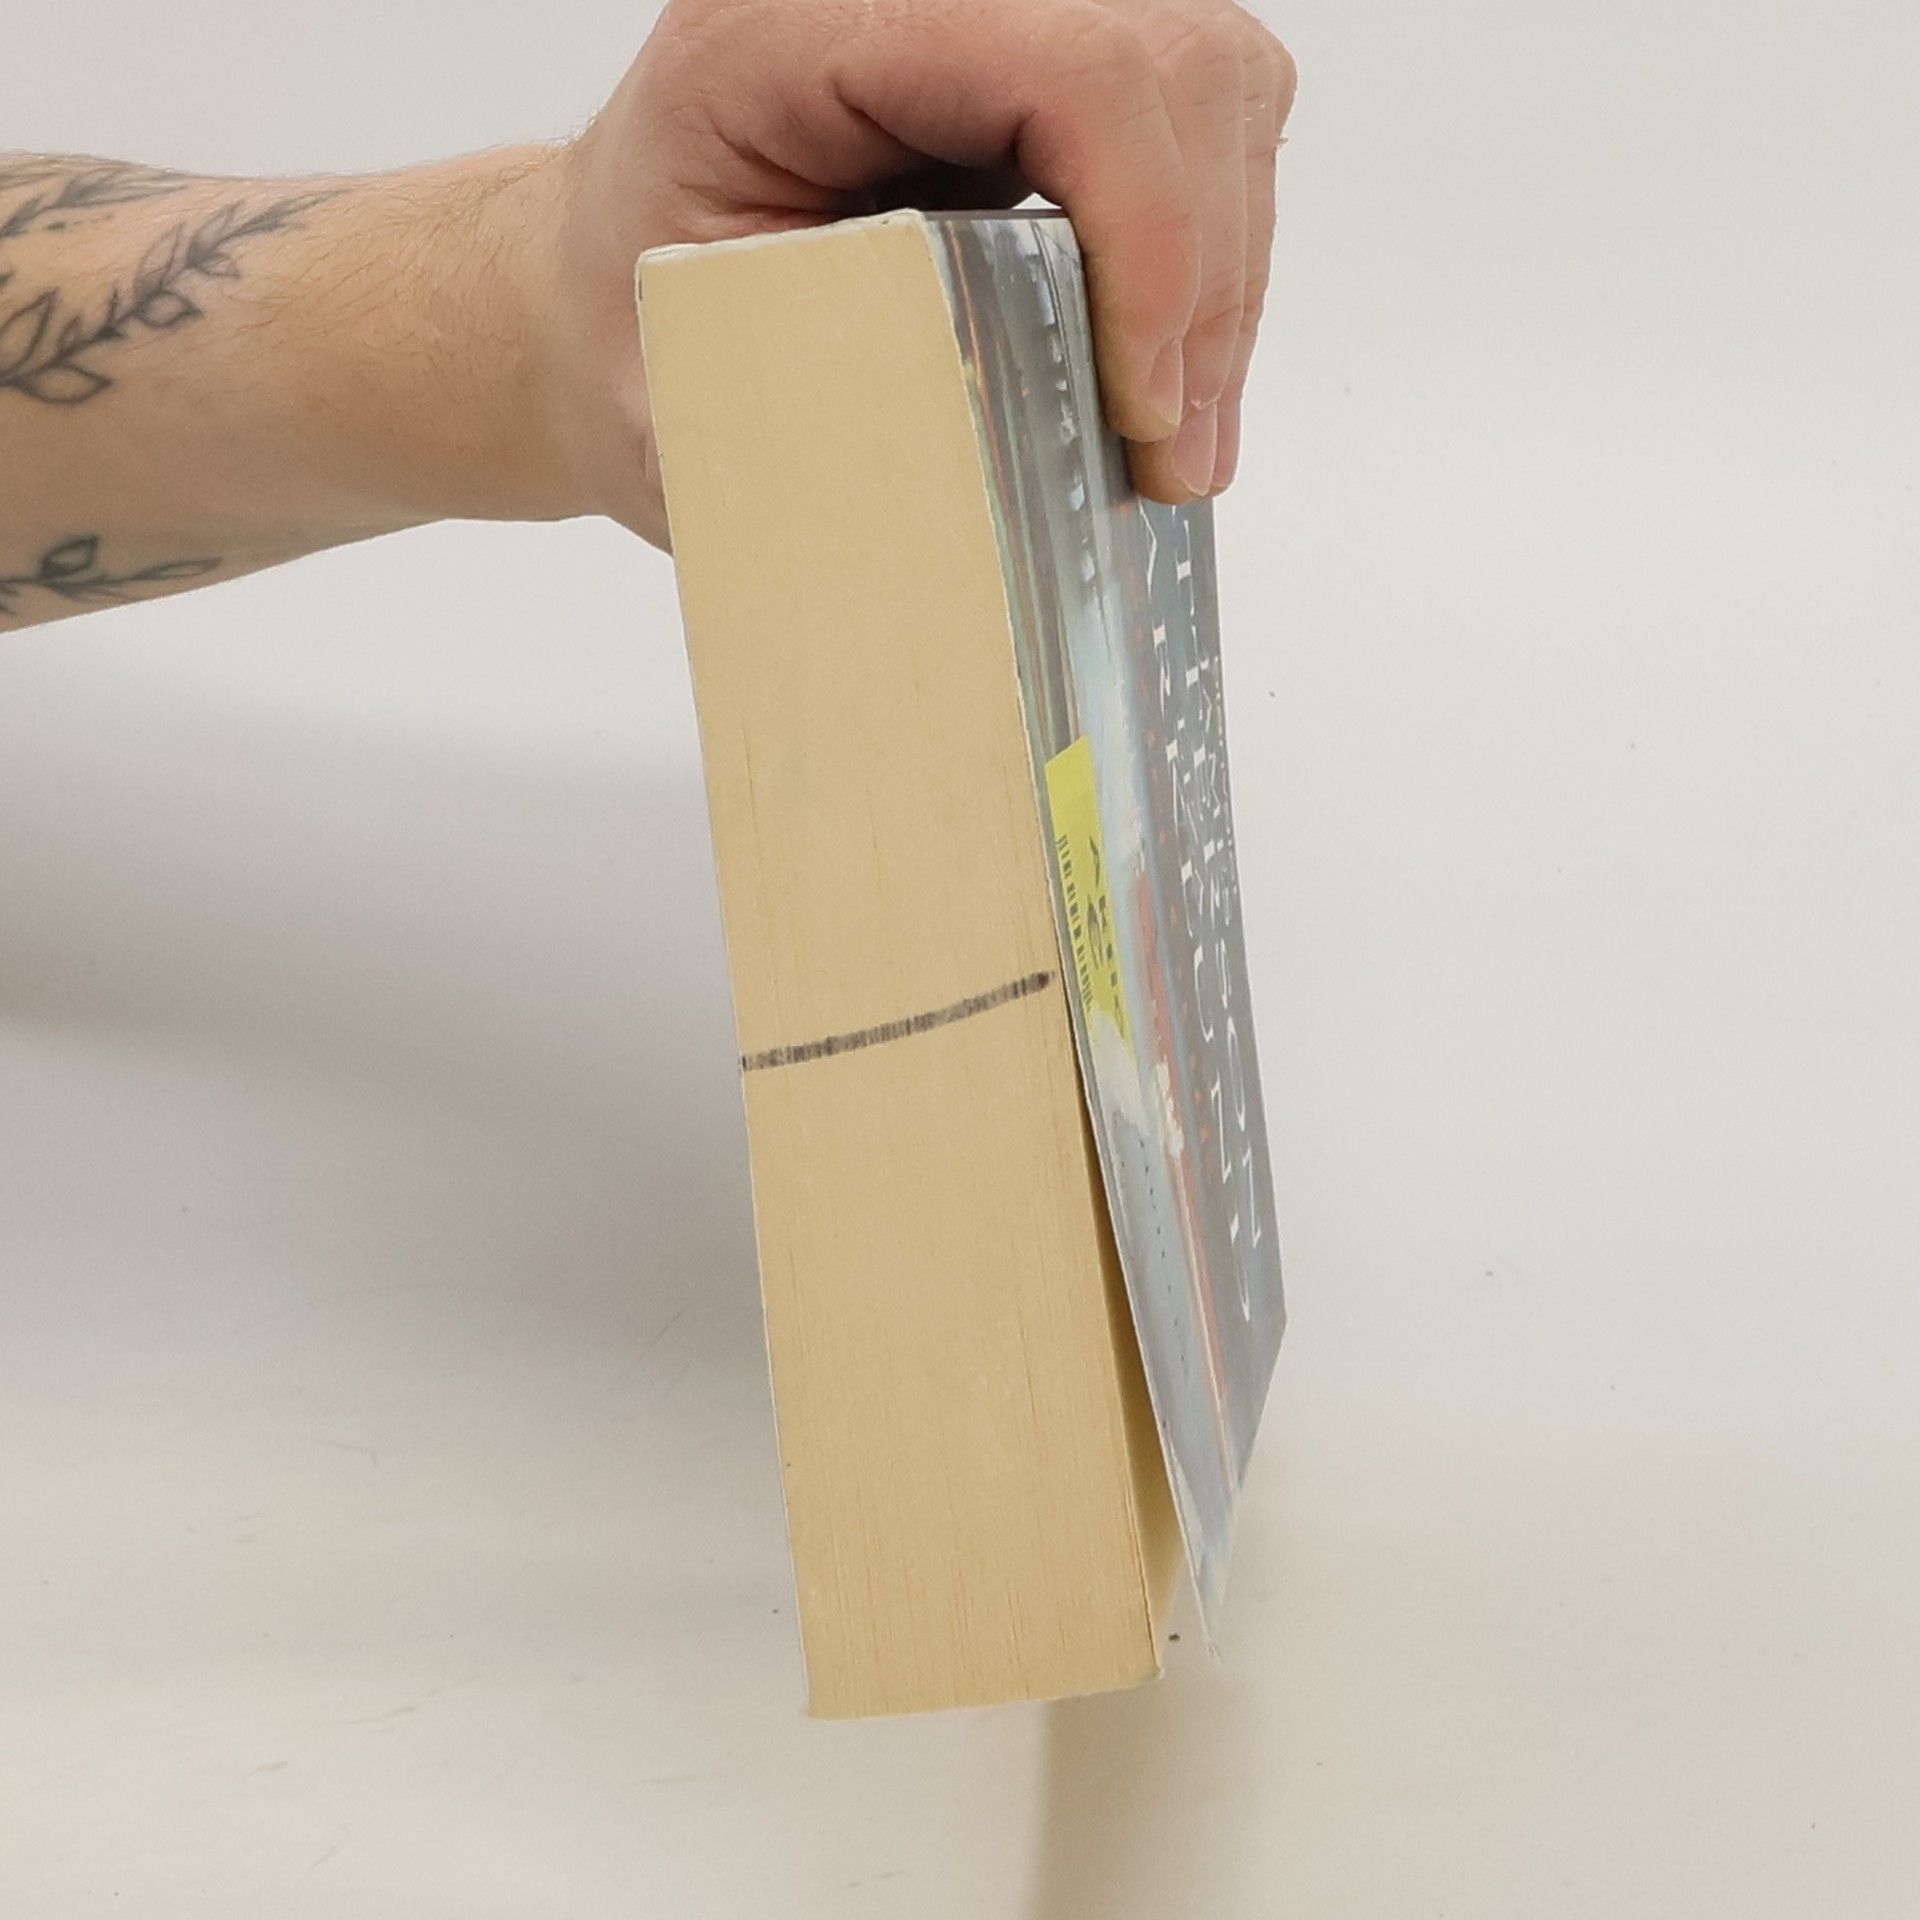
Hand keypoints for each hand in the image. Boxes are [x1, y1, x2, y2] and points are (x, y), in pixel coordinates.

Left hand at [531, 0, 1295, 543]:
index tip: (1142, 411)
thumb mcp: (691, 404)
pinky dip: (1207, 254)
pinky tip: (1160, 365)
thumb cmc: (632, 350)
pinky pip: (1190, 120)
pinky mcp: (1031, 65)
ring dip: (1221, 273)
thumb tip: (995, 517)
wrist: (613, 306)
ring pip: (1208, 81)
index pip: (1065, 65)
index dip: (1148, 239)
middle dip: (1202, 273)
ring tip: (1174, 433)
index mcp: (791, 31)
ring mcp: (978, 17)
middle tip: (1172, 453)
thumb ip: (836, 431)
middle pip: (1166, 59)